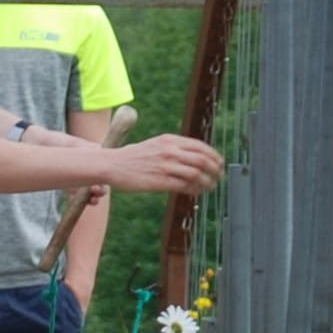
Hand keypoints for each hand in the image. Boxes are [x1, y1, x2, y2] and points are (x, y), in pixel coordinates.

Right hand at [97, 135, 225, 195]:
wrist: (112, 164)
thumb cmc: (134, 157)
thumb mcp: (155, 145)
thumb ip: (174, 148)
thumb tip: (194, 157)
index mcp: (169, 140)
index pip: (200, 146)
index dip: (214, 155)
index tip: (219, 163)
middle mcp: (169, 150)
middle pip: (202, 159)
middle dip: (215, 169)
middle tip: (219, 176)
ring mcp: (165, 166)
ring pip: (196, 173)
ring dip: (207, 181)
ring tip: (210, 186)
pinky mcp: (159, 181)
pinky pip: (184, 185)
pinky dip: (194, 189)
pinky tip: (196, 192)